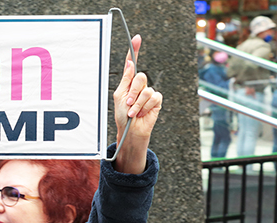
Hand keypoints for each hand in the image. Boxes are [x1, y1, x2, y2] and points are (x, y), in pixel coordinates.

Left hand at [112, 35, 162, 173]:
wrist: (131, 130)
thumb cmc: (123, 116)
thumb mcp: (119, 96)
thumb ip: (125, 80)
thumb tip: (130, 63)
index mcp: (128, 83)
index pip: (132, 64)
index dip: (135, 50)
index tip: (136, 38)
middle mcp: (139, 85)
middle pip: (140, 76)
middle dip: (133, 91)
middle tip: (128, 102)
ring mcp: (149, 92)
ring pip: (146, 89)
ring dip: (137, 103)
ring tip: (134, 112)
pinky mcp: (157, 100)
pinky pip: (153, 97)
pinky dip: (145, 106)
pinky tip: (141, 113)